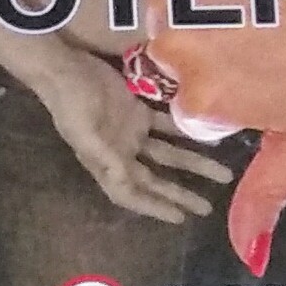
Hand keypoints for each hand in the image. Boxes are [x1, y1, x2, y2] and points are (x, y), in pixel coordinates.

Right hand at [28, 45, 235, 221]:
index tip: (180, 218)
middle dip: (180, 193)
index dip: (154, 208)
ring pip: (167, 154)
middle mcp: (120, 153)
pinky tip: (209, 137)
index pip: (131, 194)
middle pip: (154, 180)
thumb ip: (107, 159)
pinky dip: (186, 132)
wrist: (65, 67)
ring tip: (220, 173)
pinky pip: (167, 126)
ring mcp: (130, 133)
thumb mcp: (85, 134)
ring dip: (192, 163)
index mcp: (105, 164)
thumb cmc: (71, 103)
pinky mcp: (137, 111)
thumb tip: (127, 182)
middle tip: (207, 207)